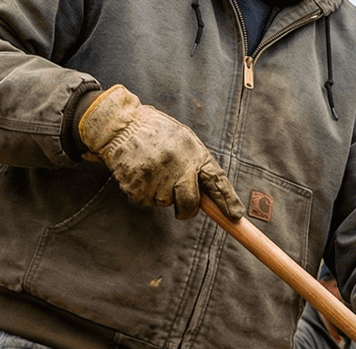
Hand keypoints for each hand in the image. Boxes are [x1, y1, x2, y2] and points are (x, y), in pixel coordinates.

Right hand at [78, 86, 242, 220]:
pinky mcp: (138, 188)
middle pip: (190, 204)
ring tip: (152, 170)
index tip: (235, 216)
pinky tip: (139, 172)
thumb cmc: (155, 131)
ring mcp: (157, 179)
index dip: (227, 200)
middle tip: (182, 208)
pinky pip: (145, 201)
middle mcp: (178, 167)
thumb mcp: (183, 138)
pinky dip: (143, 192)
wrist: (120, 125)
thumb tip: (209, 192)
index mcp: (193, 153)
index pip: (216, 181)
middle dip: (188, 210)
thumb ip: (196, 162)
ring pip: (165, 202)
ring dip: (160, 194)